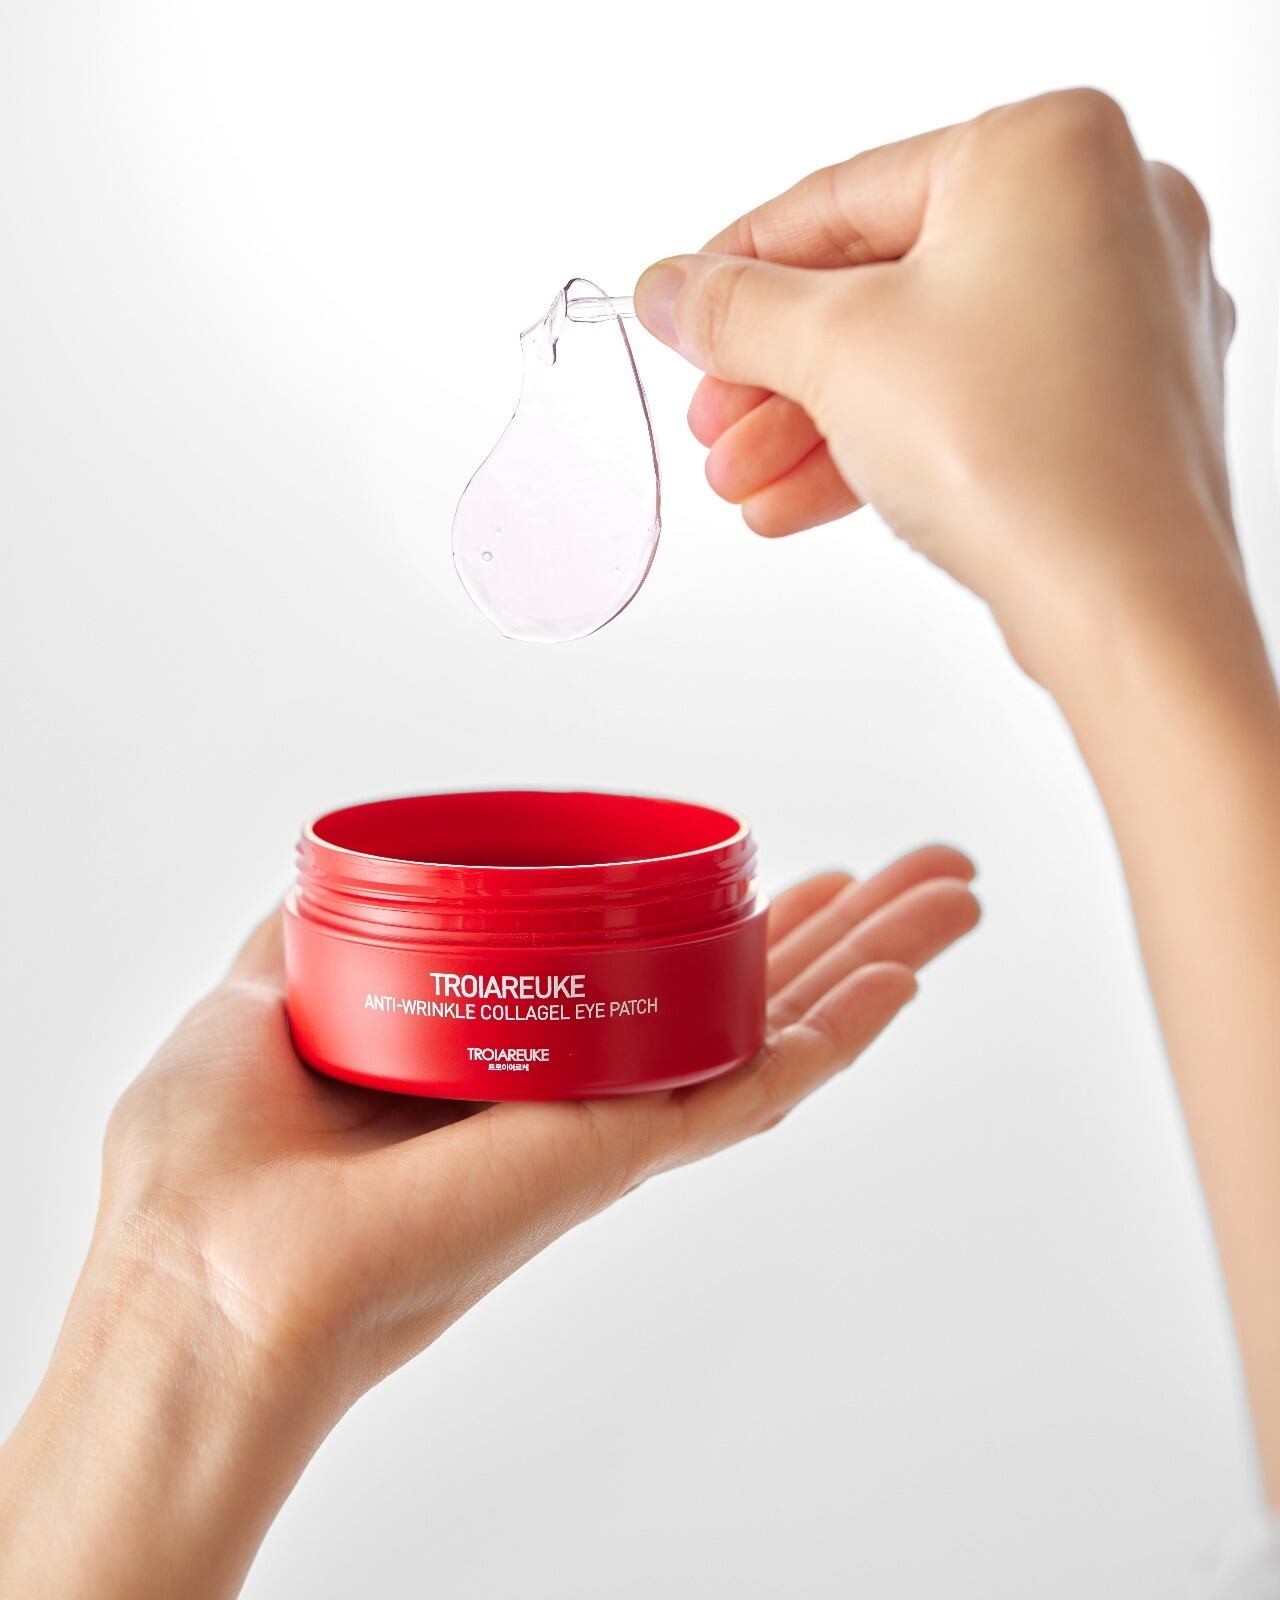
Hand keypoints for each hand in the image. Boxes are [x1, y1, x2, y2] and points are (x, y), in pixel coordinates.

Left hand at [0, 849, 977, 1598]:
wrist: (210, 1279)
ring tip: (952, 901)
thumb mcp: (254, 998)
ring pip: (773, 1031)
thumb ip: (309, 931)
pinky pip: (754, 1086)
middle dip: (839, 929)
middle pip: (740, 995)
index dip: (720, 920)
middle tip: (923, 874)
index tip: (774, 868)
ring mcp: (611, 1122)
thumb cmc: (204, 1170)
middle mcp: (579, 1090)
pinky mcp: (619, 1151)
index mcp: (510, 1054)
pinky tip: (903, 982)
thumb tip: (328, 875)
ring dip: (871, 961)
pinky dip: (838, 1033)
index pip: (646, 977)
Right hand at [633, 89, 1239, 682]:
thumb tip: (673, 290)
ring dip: (816, 423)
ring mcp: (1120, 314)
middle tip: (712, 419)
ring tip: (740, 481)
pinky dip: (886, 443)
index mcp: (1047, 151)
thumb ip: (737, 310)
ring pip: (924, 354)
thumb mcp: (836, 353)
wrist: (1123, 600)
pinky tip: (799, 498)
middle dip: (779, 372)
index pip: (847, 196)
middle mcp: (1103, 214)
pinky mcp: (1115, 403)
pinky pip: (973, 402)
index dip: (743, 263)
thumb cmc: (1021, 452)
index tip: (684, 309)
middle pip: (884, 284)